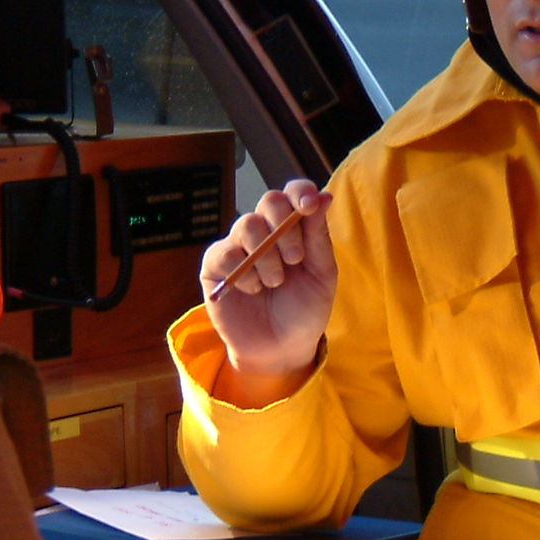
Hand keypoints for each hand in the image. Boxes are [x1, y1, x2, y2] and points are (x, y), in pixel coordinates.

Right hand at [202, 181, 336, 397]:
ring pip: (247, 225)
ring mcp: (238, 245)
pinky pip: (225, 253)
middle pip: (269, 200)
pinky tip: (253, 290)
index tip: (308, 205)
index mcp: (293, 229)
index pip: (293, 194)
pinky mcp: (215, 266)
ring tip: (275, 283)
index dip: (300, 192)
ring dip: (267, 257)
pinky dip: (244, 273)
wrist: (281, 348)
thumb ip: (319, 236)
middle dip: (285, 228)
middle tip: (295, 260)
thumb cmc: (304, 310)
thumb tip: (324, 195)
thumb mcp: (322, 274)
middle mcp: (264, 231)